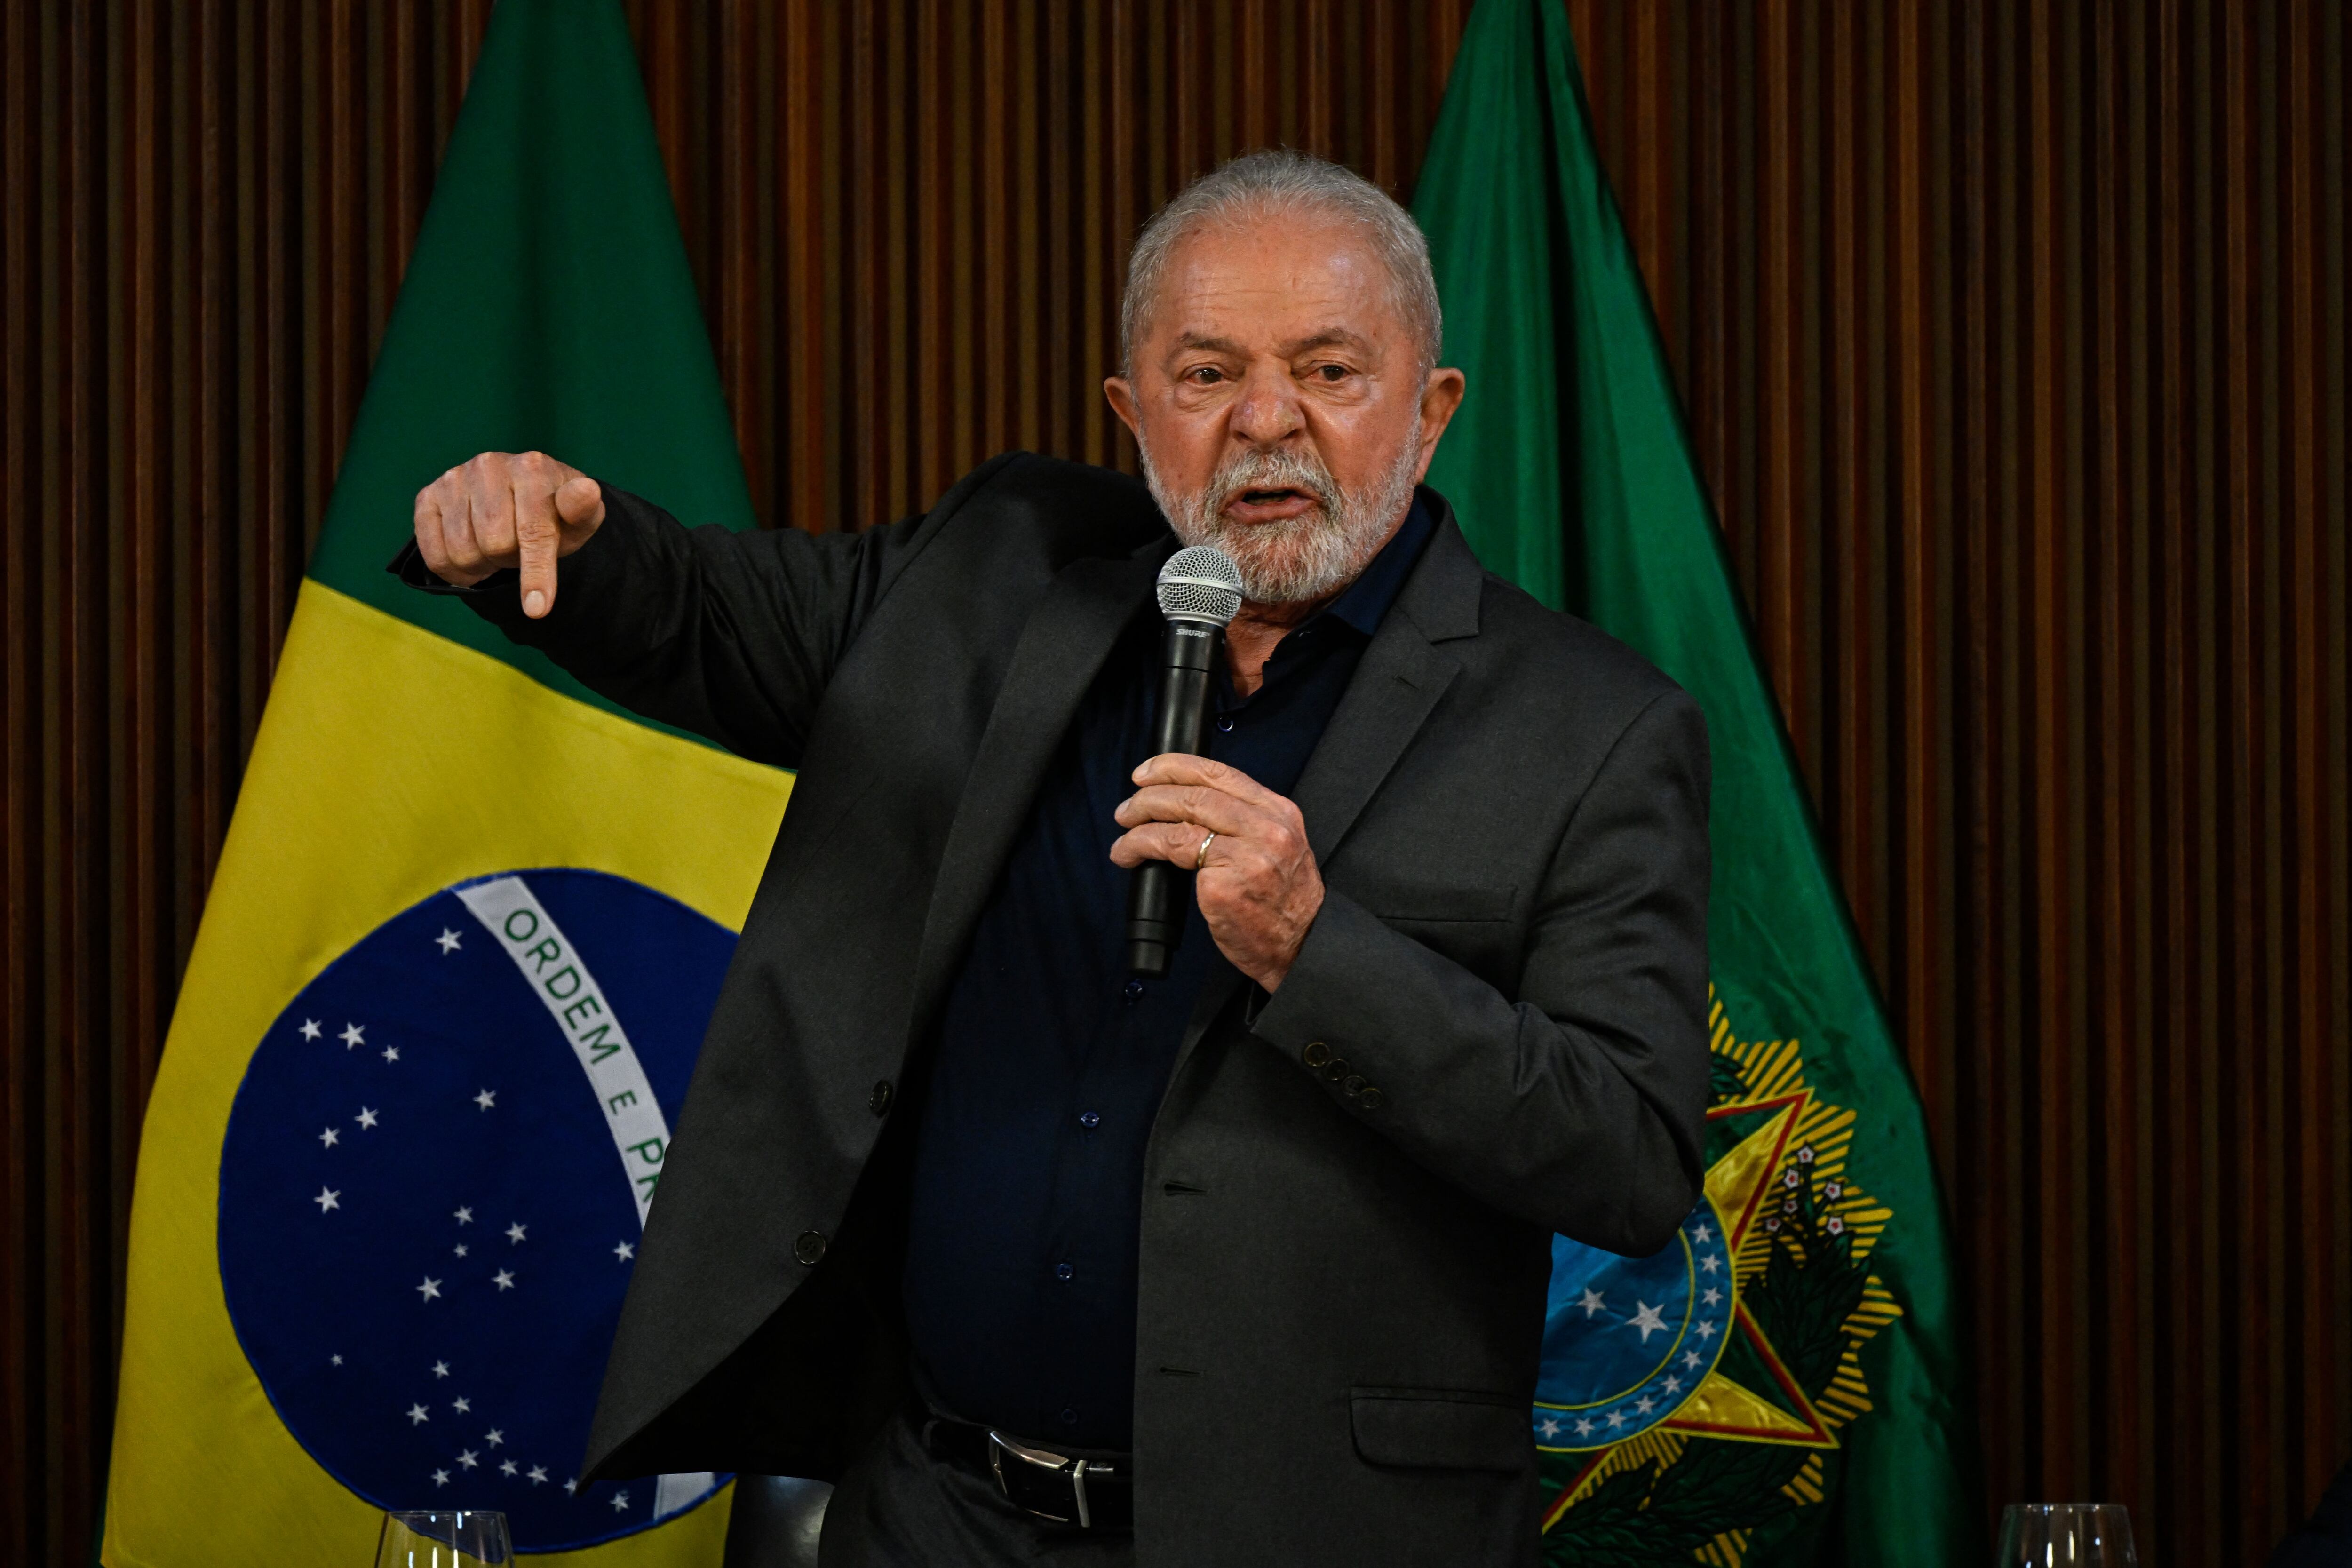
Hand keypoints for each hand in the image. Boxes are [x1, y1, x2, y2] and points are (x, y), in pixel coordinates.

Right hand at [412, 450, 606, 617]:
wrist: (522, 496)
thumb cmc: (554, 514)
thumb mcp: (579, 518)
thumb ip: (584, 510)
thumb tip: (587, 492)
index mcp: (532, 467)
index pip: (533, 530)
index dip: (536, 573)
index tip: (538, 609)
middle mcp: (489, 465)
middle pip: (495, 545)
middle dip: (510, 561)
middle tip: (518, 551)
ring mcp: (454, 478)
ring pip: (463, 552)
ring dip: (483, 566)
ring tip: (496, 550)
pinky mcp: (427, 496)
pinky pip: (434, 553)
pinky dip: (454, 571)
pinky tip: (472, 556)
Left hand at [1110, 754, 1323, 990]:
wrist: (1302, 948)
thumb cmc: (1284, 905)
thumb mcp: (1278, 848)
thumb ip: (1244, 822)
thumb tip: (1188, 805)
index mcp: (1279, 813)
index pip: (1221, 774)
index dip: (1177, 766)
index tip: (1149, 771)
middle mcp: (1266, 829)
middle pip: (1196, 793)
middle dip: (1151, 795)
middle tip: (1128, 807)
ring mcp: (1246, 856)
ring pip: (1181, 820)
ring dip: (1141, 822)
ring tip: (1125, 830)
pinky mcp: (1224, 885)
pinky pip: (1173, 854)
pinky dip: (1142, 848)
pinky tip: (1130, 856)